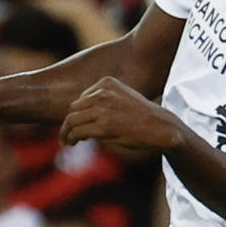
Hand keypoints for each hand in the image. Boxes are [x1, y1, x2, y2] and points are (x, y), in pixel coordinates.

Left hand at [60, 77, 181, 152]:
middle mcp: (102, 93)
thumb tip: (83, 112)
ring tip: (66, 141)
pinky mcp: (103, 127)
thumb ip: (104, 99)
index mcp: (106, 83)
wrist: (160, 126)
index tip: (75, 123)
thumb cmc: (143, 115)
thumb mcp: (123, 96)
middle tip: (66, 134)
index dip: (77, 113)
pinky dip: (72, 138)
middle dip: (68, 122)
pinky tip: (73, 143)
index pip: (81, 98)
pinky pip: (79, 132)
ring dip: (66, 132)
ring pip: (72, 120)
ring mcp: (102, 109)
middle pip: (73, 108)